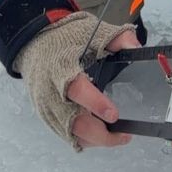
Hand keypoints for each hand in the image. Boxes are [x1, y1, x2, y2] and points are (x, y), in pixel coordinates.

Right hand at [14, 12, 140, 150]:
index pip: (77, 90)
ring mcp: (46, 107)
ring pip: (70, 134)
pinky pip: (65, 134)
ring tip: (117, 137)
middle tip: (123, 135)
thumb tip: (137, 47)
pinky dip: (84, 138)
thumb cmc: (66, 39)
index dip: (96, 104)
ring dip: (94, 139)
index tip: (114, 114)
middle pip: (74, 122)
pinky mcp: (46, 116)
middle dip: (100, 134)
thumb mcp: (93, 32)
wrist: (35, 43)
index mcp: (62, 68)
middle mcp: (51, 91)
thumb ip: (118, 39)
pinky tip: (100, 135)